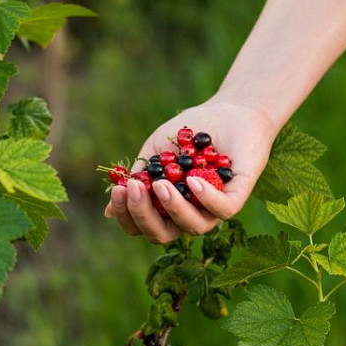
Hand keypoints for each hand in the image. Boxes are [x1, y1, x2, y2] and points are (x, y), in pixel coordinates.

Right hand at [104, 97, 276, 242]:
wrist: (227, 110)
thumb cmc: (187, 133)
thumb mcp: (155, 153)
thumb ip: (137, 178)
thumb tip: (108, 211)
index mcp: (166, 208)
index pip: (142, 226)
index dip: (126, 216)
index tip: (118, 191)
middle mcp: (189, 214)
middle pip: (162, 235)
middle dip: (143, 215)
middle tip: (134, 189)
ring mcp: (213, 209)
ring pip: (193, 227)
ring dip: (172, 207)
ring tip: (162, 183)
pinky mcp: (237, 197)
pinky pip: (223, 210)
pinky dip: (205, 198)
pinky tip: (191, 181)